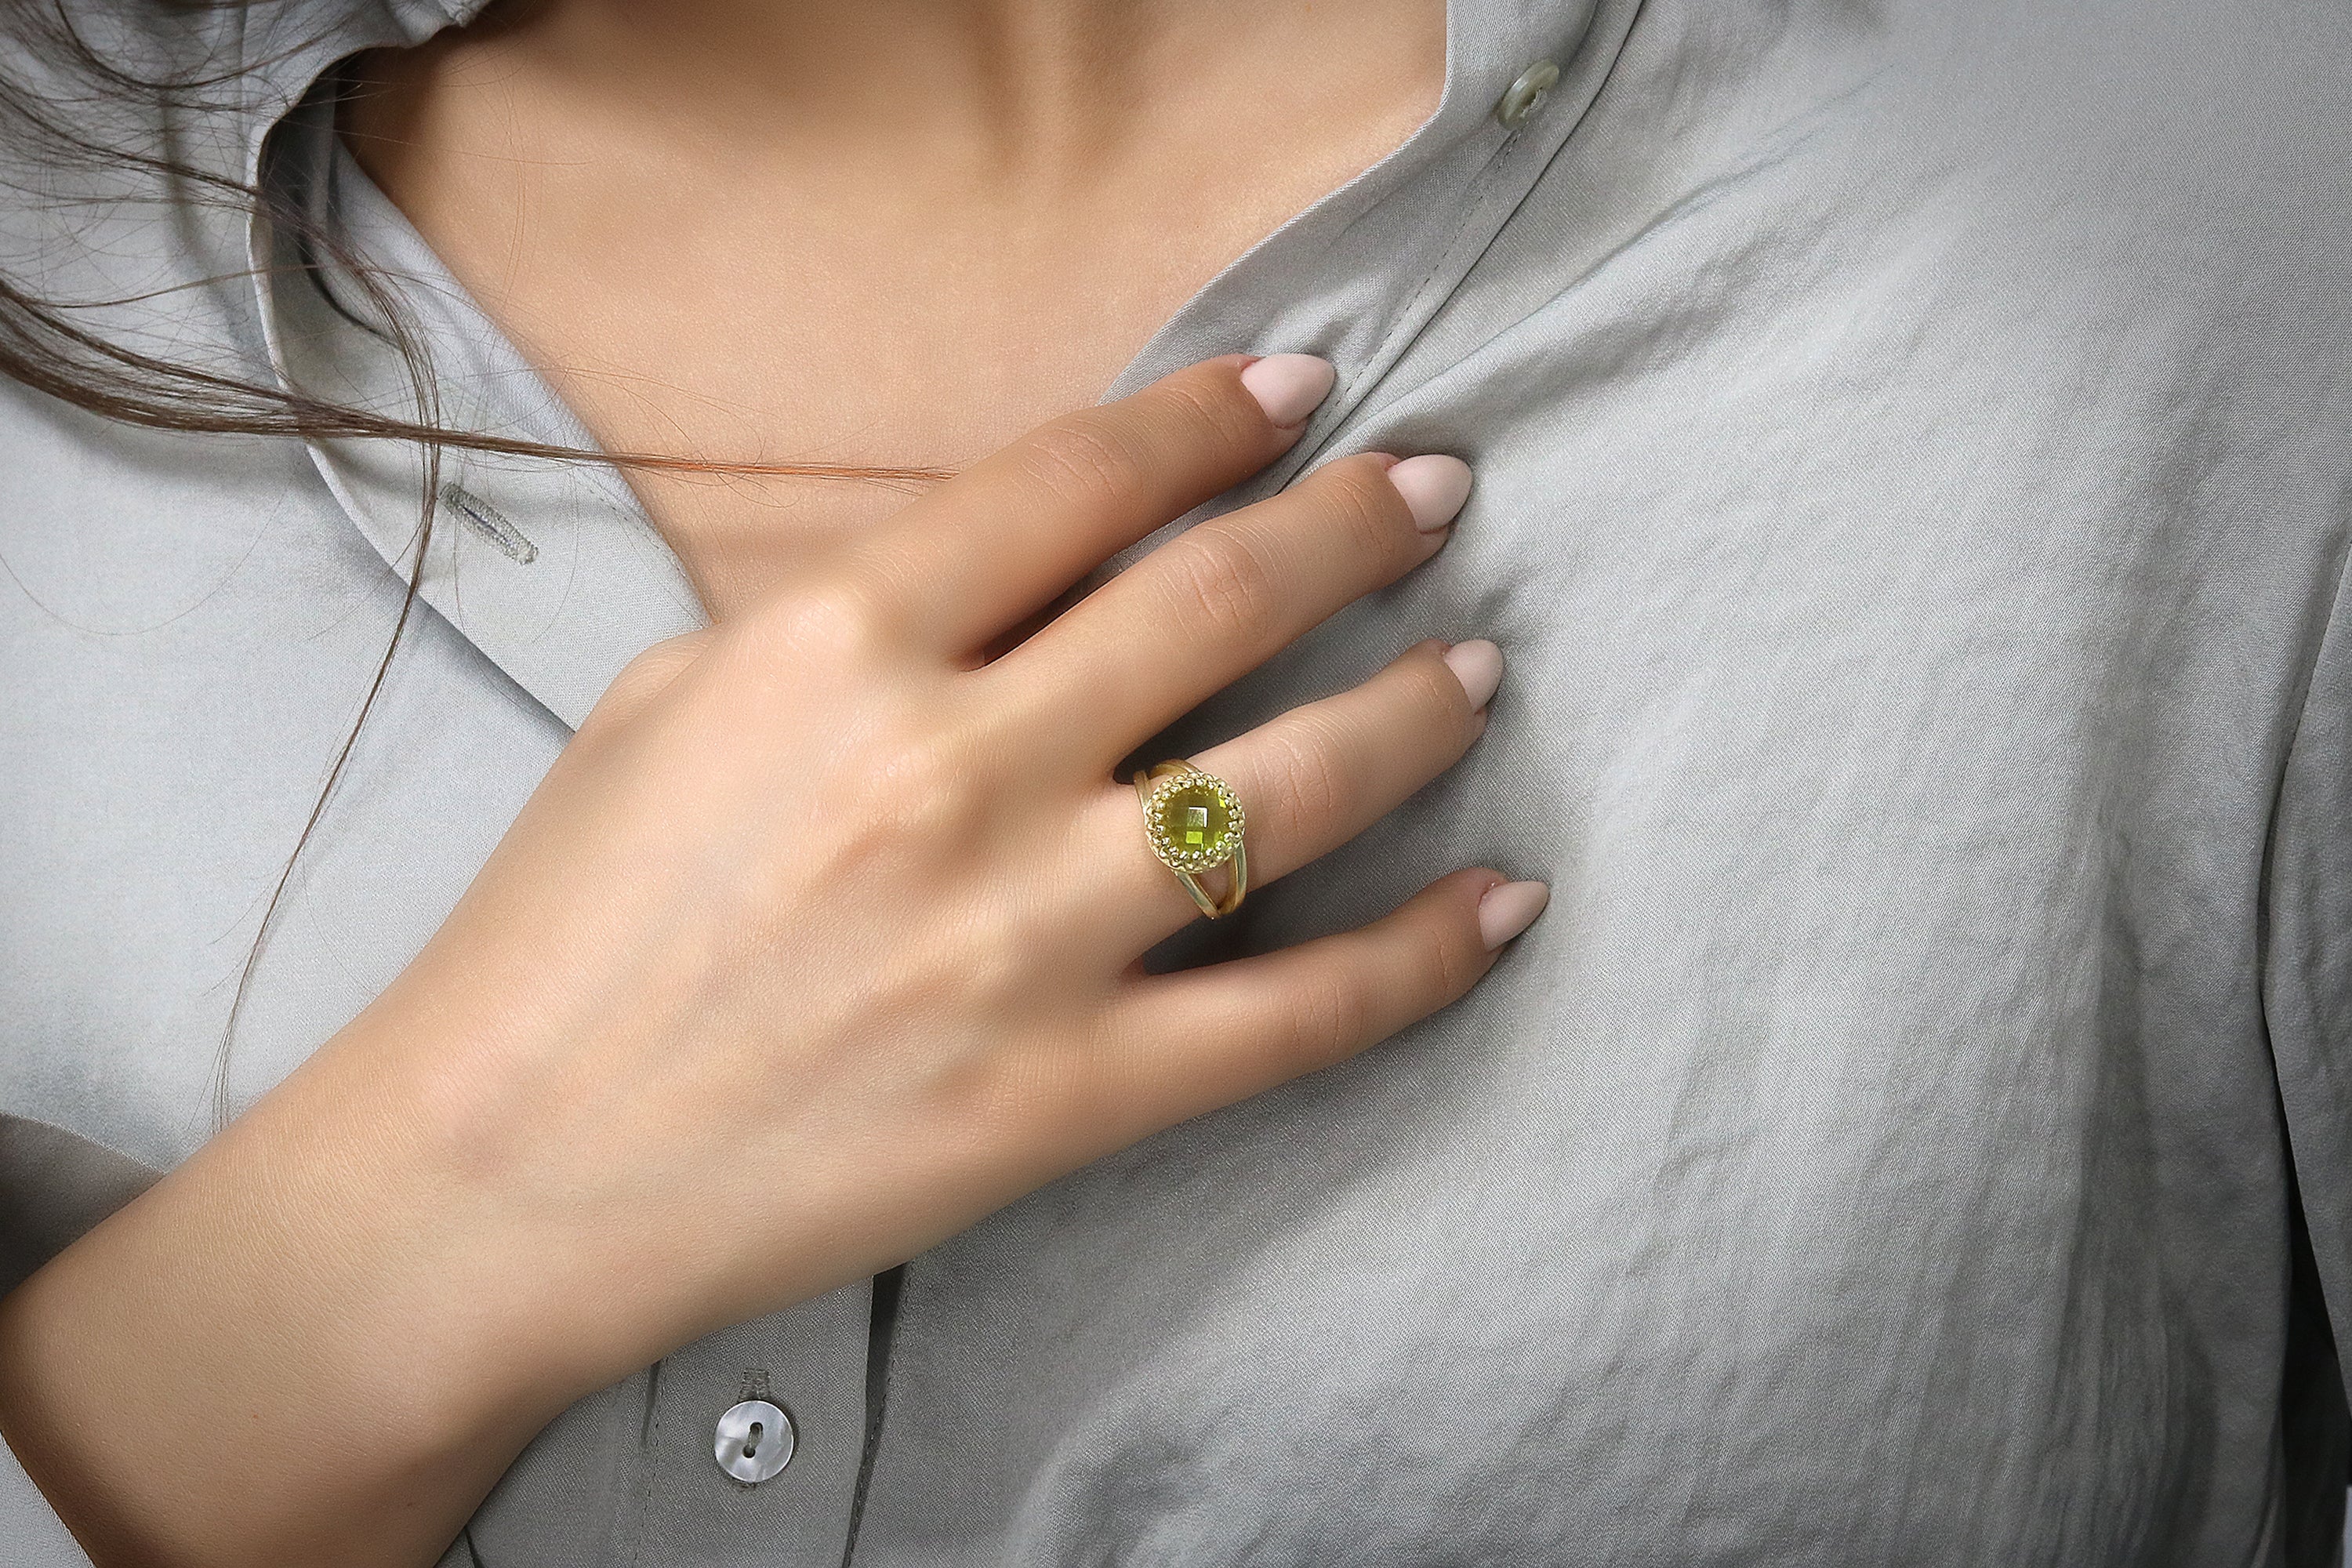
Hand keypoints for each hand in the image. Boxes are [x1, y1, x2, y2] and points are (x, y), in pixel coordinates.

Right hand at [0, 355, 1545, 1566]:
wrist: (508, 1171)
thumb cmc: (569, 929)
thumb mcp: (677, 706)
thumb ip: (850, 621)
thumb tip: (1011, 570)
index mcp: (841, 648)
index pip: (1076, 483)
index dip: (1211, 416)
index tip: (1300, 387)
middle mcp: (953, 769)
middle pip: (1218, 599)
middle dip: (1357, 524)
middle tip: (1438, 488)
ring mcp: (1024, 936)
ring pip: (1294, 791)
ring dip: (1417, 709)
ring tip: (1484, 667)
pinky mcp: (1067, 1090)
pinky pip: (1295, 1013)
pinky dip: (1422, 955)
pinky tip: (1502, 900)